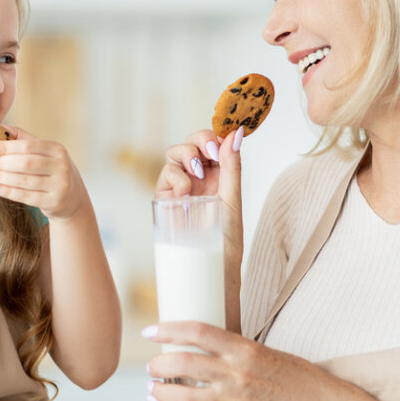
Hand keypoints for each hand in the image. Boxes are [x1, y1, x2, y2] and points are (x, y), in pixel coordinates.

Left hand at [0, 127, 88, 219]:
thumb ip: (22, 139)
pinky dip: (8, 192)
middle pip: (26, 163)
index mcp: (57, 149)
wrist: (72, 197)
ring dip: (2, 178)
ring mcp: (59, 185)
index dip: (6, 147)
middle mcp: (61, 166)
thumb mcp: (43, 153)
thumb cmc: (51, 171)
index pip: (28, 146)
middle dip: (4, 163)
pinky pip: (26, 197)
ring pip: (25, 181)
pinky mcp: (54, 202)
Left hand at [143, 320, 321, 400]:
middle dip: (160, 363)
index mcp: (244, 349)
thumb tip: (196, 341)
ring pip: (185, 396)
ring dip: (161, 390)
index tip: (149, 331)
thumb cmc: (291, 373)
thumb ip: (231, 348)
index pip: (199, 333)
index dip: (169, 329)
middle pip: (185, 365)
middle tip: (151, 363)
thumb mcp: (261, 350)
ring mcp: (234, 400)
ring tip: (151, 386)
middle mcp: (236, 374)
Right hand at [155, 127, 244, 331]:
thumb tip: (235, 133)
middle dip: (198, 140)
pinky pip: (165, 175)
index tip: (222, 139)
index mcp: (219, 174)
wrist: (212, 267)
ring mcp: (180, 186)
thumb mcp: (233, 197)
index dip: (213, 135)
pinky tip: (186, 192)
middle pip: (191, 141)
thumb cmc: (226, 240)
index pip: (211, 142)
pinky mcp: (165, 198)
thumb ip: (232, 165)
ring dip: (186, 156)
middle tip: (210, 152)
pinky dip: (175, 177)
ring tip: (197, 175)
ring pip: (174, 153)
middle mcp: (198, 177)